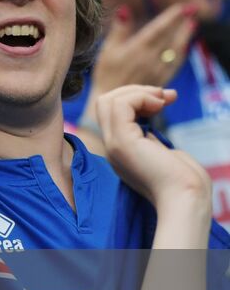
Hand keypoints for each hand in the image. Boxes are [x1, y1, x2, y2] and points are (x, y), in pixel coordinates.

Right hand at [90, 4, 197, 93]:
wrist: (112, 101)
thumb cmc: (106, 74)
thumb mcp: (107, 50)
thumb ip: (119, 30)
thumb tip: (125, 10)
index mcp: (137, 49)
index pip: (159, 28)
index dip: (171, 17)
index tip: (181, 7)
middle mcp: (151, 59)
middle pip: (171, 38)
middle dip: (182, 23)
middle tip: (192, 9)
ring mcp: (159, 70)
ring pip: (177, 50)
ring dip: (185, 36)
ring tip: (191, 25)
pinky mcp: (162, 80)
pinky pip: (176, 64)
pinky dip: (181, 53)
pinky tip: (183, 47)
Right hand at [95, 86, 209, 209]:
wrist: (186, 198)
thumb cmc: (185, 181)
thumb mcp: (162, 151)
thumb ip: (150, 136)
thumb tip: (148, 117)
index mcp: (121, 149)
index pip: (111, 113)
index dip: (135, 100)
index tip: (164, 101)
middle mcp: (112, 146)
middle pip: (104, 103)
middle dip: (134, 91)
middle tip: (164, 96)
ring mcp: (114, 144)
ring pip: (107, 100)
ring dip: (138, 92)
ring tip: (162, 99)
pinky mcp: (122, 141)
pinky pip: (120, 105)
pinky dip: (140, 97)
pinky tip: (159, 104)